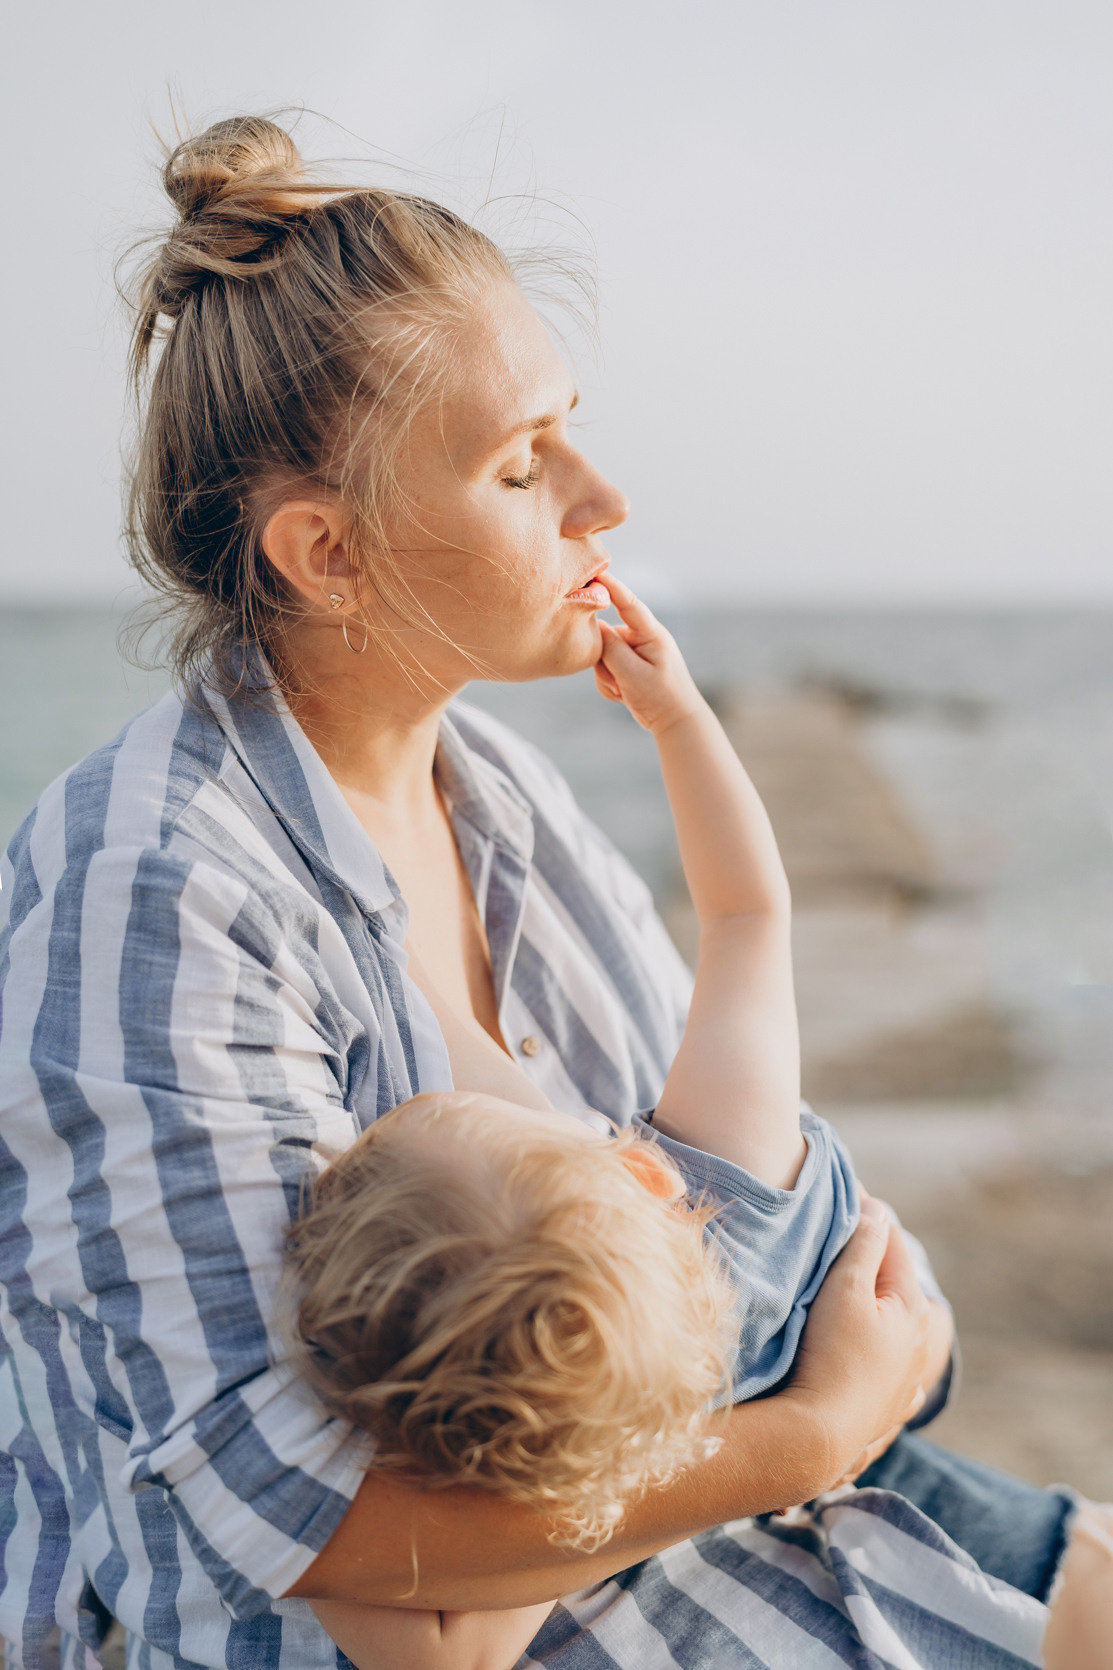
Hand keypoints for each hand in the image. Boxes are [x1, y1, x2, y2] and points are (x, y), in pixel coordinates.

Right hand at [593, 575, 704, 735]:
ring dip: (608, 677)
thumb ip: (611, 649)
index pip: (627, 603)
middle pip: (606, 636)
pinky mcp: (628, 666)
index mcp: (651, 634)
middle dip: (606, 662)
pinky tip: (625, 696)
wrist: (676, 722)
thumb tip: (595, 626)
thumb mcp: (633, 674)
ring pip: (602, 656)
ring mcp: (635, 652)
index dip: (610, 586)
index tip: (594, 573)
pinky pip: (606, 670)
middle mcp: (642, 638)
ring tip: (625, 692)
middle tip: (620, 683)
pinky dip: (610, 685)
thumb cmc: (661, 697)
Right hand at [788, 1195, 932, 1489]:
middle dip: (869, 1261)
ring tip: (839, 1294)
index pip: (891, 1244)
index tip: (844, 1195)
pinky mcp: (887, 1410)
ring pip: (890, 1329)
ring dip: (870, 1308)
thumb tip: (877, 1208)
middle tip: (835, 1239)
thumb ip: (863, 1245)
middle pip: (893, 1286)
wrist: (820, 1436)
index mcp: (912, 1308)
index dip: (866, 1216)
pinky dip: (870, 1350)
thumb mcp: (845, 1289)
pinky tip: (856, 1351)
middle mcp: (918, 1344)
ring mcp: (905, 1382)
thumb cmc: (832, 1355)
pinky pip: (882, 1368)